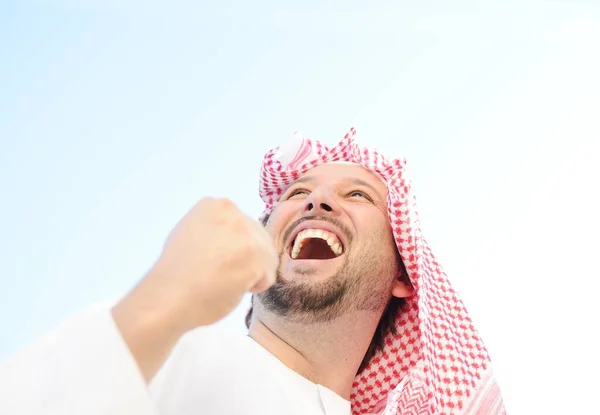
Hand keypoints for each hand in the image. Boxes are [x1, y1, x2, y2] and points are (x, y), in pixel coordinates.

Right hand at [151, 197, 277, 327]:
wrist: (167, 297)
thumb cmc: (176, 272)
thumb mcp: (192, 233)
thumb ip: (217, 228)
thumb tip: (237, 239)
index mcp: (216, 205)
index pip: (245, 225)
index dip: (236, 247)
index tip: (217, 260)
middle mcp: (233, 213)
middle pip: (260, 238)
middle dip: (248, 259)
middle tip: (223, 275)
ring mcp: (245, 235)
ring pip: (267, 256)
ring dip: (252, 273)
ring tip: (226, 282)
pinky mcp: (254, 258)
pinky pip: (268, 275)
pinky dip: (254, 287)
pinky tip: (231, 288)